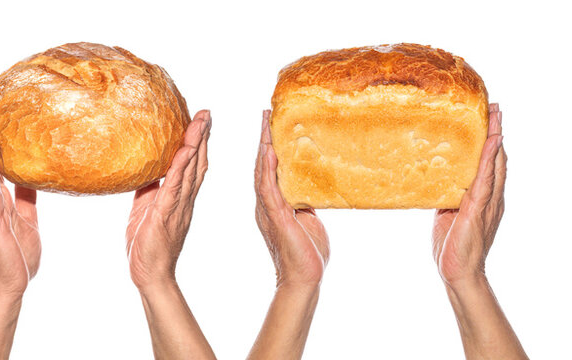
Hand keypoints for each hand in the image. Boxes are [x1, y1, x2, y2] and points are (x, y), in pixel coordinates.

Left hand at [126, 110, 210, 290]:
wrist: (150, 273)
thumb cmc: (146, 244)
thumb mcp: (144, 207)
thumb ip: (148, 188)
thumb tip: (142, 167)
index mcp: (180, 197)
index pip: (192, 165)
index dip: (197, 142)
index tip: (199, 120)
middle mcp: (185, 199)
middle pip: (198, 162)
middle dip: (202, 136)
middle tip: (206, 112)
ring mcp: (178, 206)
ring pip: (191, 169)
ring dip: (196, 144)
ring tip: (201, 121)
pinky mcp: (166, 214)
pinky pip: (175, 187)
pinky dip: (180, 167)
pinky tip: (184, 151)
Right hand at [248, 110, 327, 359]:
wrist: (305, 277)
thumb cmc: (308, 252)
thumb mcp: (310, 218)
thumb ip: (306, 200)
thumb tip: (312, 184)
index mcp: (274, 203)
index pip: (270, 169)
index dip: (269, 145)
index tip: (272, 122)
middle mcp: (267, 203)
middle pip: (262, 164)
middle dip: (264, 137)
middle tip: (266, 112)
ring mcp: (268, 209)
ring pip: (262, 171)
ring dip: (264, 146)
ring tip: (266, 122)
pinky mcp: (275, 216)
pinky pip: (268, 189)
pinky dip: (267, 169)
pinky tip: (268, 151)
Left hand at [430, 104, 525, 358]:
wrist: (457, 272)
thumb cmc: (450, 244)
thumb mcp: (446, 211)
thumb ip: (444, 193)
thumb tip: (430, 176)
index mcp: (482, 196)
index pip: (489, 162)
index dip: (490, 139)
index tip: (487, 117)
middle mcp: (490, 196)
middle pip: (497, 157)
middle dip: (496, 132)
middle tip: (493, 106)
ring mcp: (487, 203)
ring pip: (495, 165)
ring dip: (495, 140)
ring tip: (495, 117)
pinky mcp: (477, 211)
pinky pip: (485, 182)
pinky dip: (488, 162)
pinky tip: (490, 146)